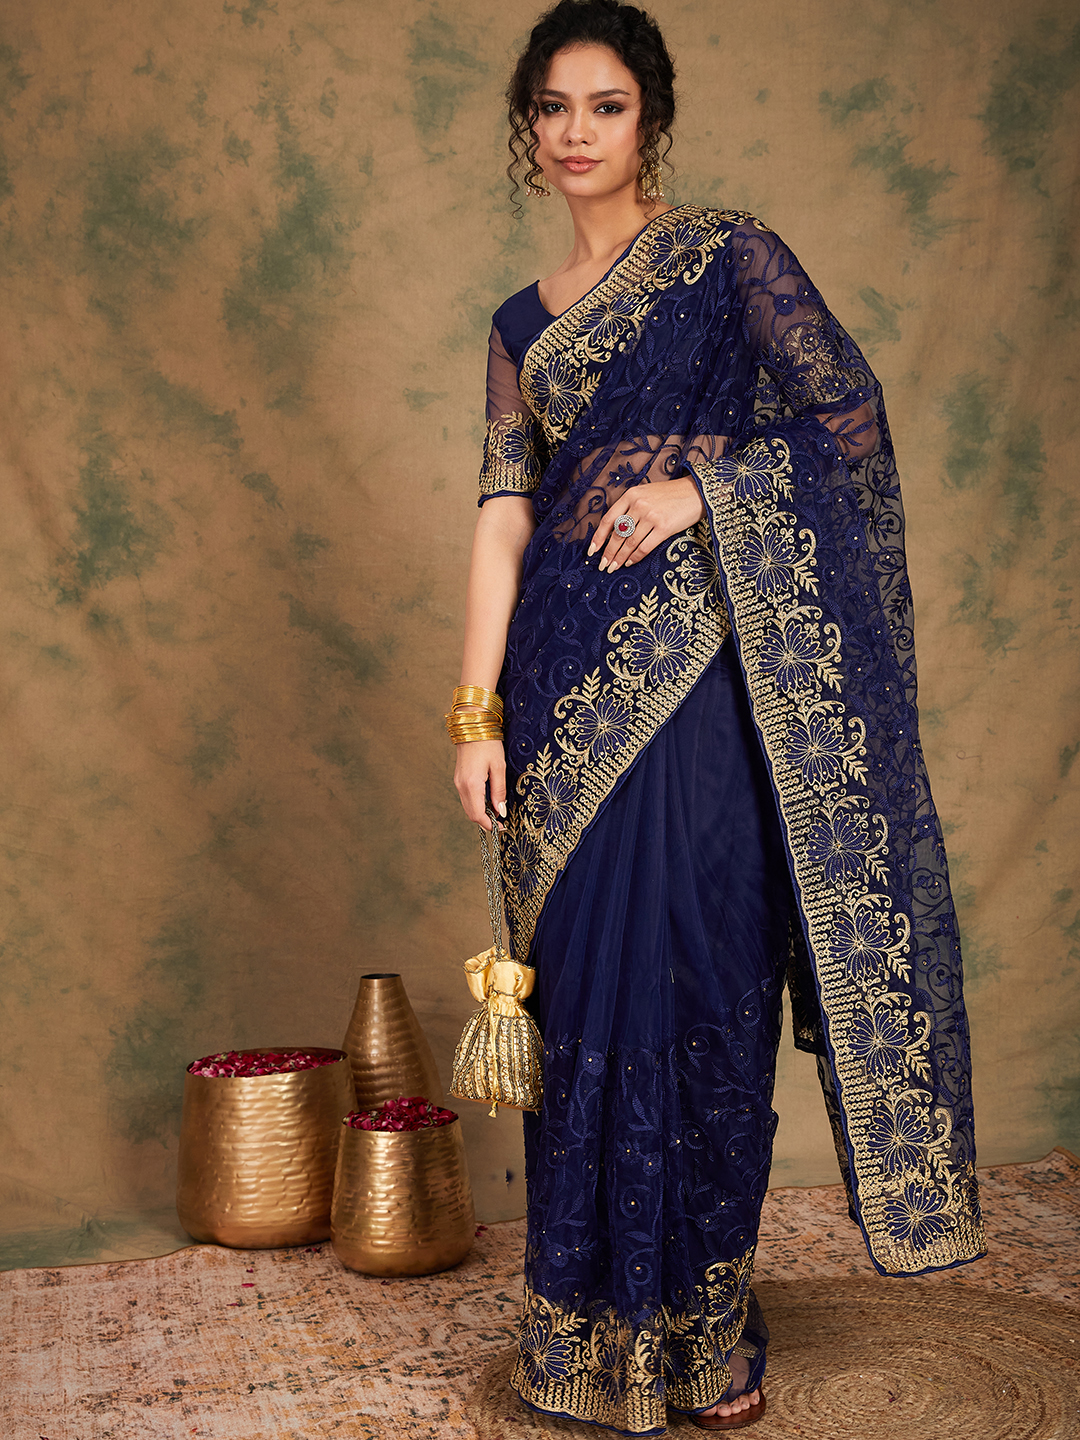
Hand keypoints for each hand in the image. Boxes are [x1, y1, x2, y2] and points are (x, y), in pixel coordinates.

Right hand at [454, 730, 506, 831]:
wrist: (473, 726)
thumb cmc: (488, 744)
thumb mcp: (499, 767)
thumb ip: (499, 791)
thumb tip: (501, 811)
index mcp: (471, 784)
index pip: (477, 814)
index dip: (489, 825)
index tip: (502, 828)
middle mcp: (461, 786)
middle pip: (471, 814)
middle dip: (485, 821)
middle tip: (502, 822)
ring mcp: (458, 782)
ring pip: (468, 807)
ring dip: (481, 813)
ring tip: (497, 811)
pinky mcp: (459, 778)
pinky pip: (467, 798)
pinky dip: (477, 804)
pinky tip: (488, 800)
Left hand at [587, 476, 705, 571]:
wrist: (696, 492)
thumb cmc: (670, 495)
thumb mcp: (645, 494)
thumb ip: (630, 508)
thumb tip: (614, 532)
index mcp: (631, 495)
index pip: (608, 519)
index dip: (598, 537)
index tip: (592, 551)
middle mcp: (639, 505)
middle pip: (617, 534)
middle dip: (608, 553)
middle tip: (603, 565)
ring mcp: (651, 516)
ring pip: (629, 543)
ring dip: (619, 558)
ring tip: (613, 567)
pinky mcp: (664, 528)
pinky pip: (644, 547)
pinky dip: (635, 557)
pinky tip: (630, 562)